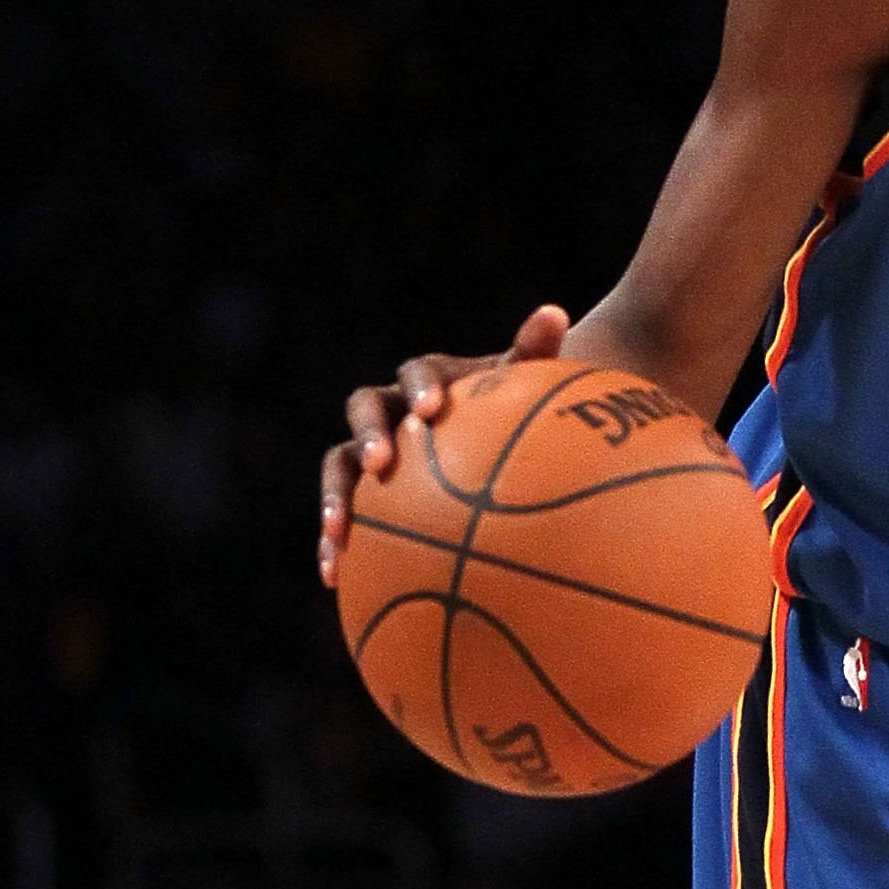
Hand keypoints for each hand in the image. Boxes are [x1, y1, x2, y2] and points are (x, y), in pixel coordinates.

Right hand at [318, 300, 569, 587]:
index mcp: (425, 380)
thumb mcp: (523, 387)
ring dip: (334, 494)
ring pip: (339, 464)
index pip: (416, 373)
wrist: (484, 442)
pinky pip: (339, 515)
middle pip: (363, 410)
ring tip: (337, 529)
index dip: (421, 387)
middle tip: (382, 463)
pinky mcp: (358, 492)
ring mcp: (367, 450)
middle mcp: (388, 409)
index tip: (434, 409)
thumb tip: (555, 311)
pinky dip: (333, 543)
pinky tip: (333, 577)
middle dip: (369, 435)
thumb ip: (533, 353)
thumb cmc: (508, 415)